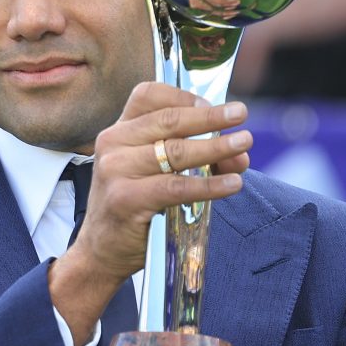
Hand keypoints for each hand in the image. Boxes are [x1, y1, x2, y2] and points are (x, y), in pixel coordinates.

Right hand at [48, 82, 252, 341]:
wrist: (102, 250)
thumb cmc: (136, 207)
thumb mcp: (157, 173)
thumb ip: (195, 157)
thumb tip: (241, 153)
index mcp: (118, 130)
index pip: (149, 95)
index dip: (185, 96)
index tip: (215, 104)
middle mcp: (112, 143)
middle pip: (168, 120)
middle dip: (210, 117)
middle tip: (241, 114)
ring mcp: (115, 171)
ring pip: (176, 152)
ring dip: (216, 148)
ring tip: (244, 145)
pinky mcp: (125, 199)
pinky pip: (176, 187)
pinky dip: (209, 185)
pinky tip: (232, 184)